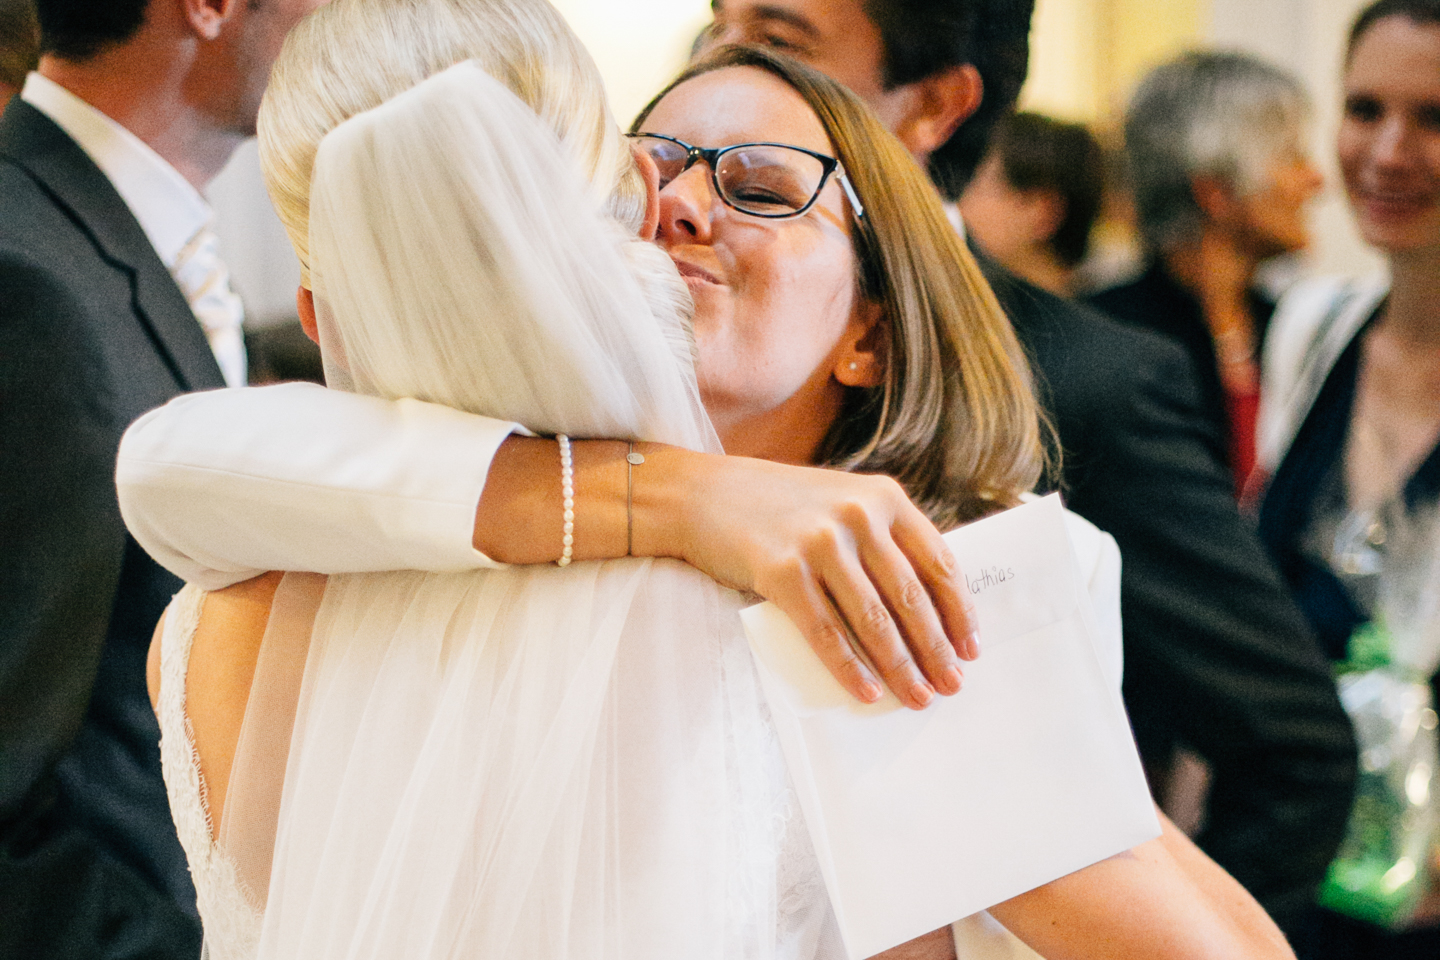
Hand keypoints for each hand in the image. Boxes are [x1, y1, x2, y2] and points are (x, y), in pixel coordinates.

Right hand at [640, 450, 976, 709]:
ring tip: (917, 696)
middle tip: (950, 686)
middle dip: (935, 650)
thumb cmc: (781, 507)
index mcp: (883, 498)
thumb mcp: (843, 502)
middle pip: (910, 597)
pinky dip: (850, 668)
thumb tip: (926, 611)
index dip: (958, 612)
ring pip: (873, 620)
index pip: (938, 562)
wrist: (704, 494)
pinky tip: (868, 691)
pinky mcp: (781, 571)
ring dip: (900, 666)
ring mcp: (819, 542)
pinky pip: (826, 632)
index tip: (970, 649)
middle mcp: (857, 516)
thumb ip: (883, 539)